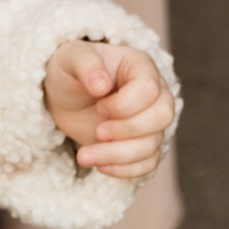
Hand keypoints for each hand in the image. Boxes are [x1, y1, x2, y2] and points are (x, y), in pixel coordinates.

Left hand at [44, 39, 175, 181]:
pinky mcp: (144, 145)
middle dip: (127, 130)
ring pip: (152, 145)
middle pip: (162, 116)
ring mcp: (151, 122)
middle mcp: (154, 93)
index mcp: (140, 66)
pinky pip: (147, 164)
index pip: (149, 88)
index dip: (124, 104)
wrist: (66, 97)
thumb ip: (86, 64)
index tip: (99, 107)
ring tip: (85, 156)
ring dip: (118, 155)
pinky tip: (99, 166)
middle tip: (98, 132)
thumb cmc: (71, 70)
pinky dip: (124, 170)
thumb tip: (101, 85)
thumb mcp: (70, 58)